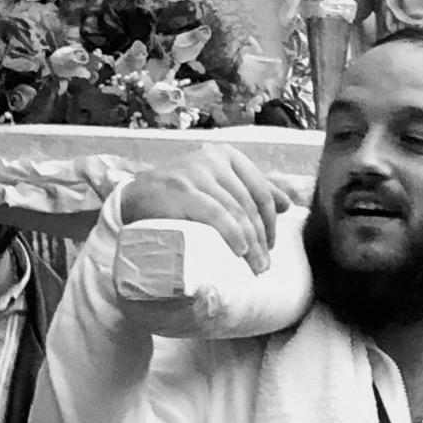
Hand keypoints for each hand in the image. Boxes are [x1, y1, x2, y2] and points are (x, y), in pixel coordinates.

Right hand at [119, 149, 288, 272]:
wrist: (135, 199)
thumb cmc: (179, 195)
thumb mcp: (215, 184)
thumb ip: (248, 189)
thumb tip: (287, 203)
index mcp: (225, 155)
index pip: (260, 188)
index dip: (270, 220)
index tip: (272, 245)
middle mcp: (213, 158)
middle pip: (250, 202)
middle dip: (262, 237)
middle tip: (264, 265)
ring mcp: (197, 173)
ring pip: (237, 210)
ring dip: (251, 244)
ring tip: (255, 267)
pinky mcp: (183, 191)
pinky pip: (217, 214)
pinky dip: (232, 234)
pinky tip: (239, 251)